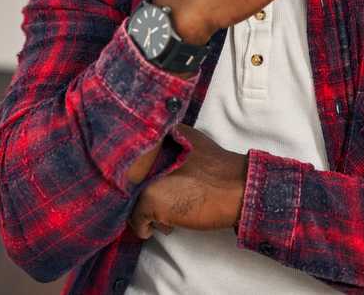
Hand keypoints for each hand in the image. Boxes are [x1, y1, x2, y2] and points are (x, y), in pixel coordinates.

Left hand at [128, 125, 248, 238]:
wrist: (236, 188)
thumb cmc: (219, 169)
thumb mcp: (191, 141)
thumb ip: (170, 145)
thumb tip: (152, 158)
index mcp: (157, 136)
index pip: (131, 156)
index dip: (139, 174)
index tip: (150, 183)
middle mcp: (146, 153)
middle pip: (128, 179)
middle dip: (142, 192)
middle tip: (162, 200)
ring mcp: (146, 176)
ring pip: (130, 200)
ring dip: (145, 210)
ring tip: (167, 213)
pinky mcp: (149, 199)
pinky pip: (136, 220)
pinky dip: (146, 227)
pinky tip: (165, 225)